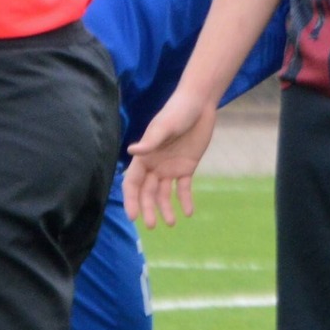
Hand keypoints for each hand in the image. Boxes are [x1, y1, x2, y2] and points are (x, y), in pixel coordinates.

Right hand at [124, 91, 219, 226]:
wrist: (199, 104)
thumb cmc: (177, 112)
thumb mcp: (164, 126)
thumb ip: (151, 141)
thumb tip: (131, 150)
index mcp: (144, 156)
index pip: (132, 183)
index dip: (131, 199)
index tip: (133, 216)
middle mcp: (154, 165)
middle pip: (147, 192)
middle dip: (148, 209)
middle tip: (153, 225)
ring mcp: (170, 167)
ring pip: (164, 193)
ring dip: (166, 208)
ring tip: (172, 223)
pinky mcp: (187, 167)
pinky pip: (184, 188)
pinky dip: (185, 200)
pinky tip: (188, 212)